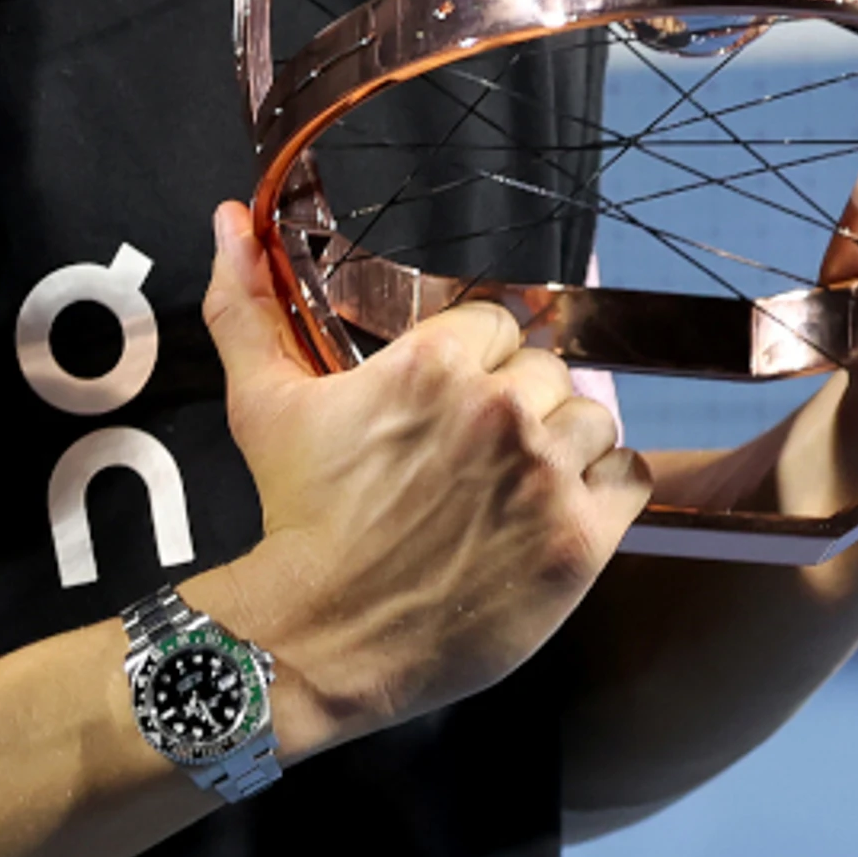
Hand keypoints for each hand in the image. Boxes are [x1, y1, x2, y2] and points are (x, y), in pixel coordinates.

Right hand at [193, 200, 655, 752]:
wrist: (322, 637)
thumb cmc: (296, 521)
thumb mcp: (262, 403)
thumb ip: (248, 303)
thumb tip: (227, 219)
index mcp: (434, 364)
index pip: (500, 322)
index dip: (478, 360)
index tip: (454, 402)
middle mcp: (500, 411)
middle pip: (548, 369)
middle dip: (518, 403)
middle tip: (477, 452)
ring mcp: (546, 475)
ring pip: (593, 418)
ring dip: (564, 444)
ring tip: (517, 483)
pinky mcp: (580, 538)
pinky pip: (629, 476)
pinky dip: (604, 490)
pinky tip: (557, 509)